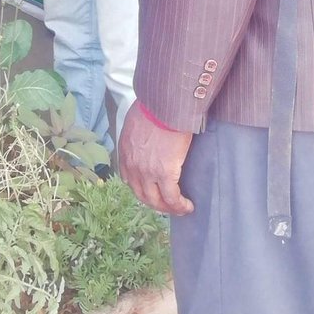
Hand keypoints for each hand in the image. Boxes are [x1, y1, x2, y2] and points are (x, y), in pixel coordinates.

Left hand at [119, 102, 193, 216]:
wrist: (164, 105)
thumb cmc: (154, 107)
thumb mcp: (136, 122)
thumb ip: (137, 136)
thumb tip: (148, 140)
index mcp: (125, 152)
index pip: (129, 180)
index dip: (141, 189)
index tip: (152, 191)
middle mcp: (133, 166)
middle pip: (142, 194)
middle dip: (155, 203)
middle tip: (168, 205)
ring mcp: (147, 172)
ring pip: (156, 201)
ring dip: (168, 208)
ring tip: (180, 208)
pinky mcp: (165, 173)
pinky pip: (172, 197)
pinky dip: (180, 205)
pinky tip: (188, 206)